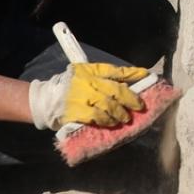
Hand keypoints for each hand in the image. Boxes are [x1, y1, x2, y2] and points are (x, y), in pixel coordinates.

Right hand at [28, 62, 148, 130]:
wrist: (47, 99)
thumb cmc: (71, 86)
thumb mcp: (85, 73)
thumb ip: (104, 75)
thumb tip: (131, 78)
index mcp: (90, 70)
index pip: (115, 71)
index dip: (133, 73)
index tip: (146, 75)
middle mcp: (87, 82)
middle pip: (116, 90)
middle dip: (131, 99)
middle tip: (139, 106)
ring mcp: (81, 97)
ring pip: (109, 106)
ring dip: (120, 113)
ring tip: (125, 118)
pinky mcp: (76, 112)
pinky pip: (97, 117)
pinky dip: (107, 121)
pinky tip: (112, 123)